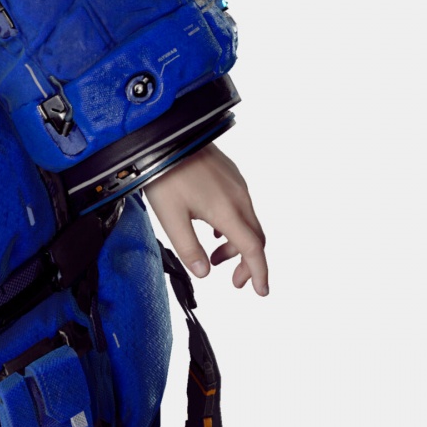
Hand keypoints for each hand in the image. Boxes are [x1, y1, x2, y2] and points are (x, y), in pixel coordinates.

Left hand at [141, 142, 268, 295]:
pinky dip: (234, 226)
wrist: (166, 136)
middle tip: (234, 281)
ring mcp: (237, 185)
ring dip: (238, 244)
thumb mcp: (171, 218)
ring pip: (249, 222)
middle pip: (255, 238)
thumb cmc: (166, 174)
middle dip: (249, 263)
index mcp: (227, 211)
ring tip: (216, 255)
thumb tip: (204, 272)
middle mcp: (239, 198)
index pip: (253, 250)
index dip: (259, 273)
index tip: (261, 291)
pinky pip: (242, 207)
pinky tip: (215, 229)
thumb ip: (189, 248)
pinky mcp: (231, 176)